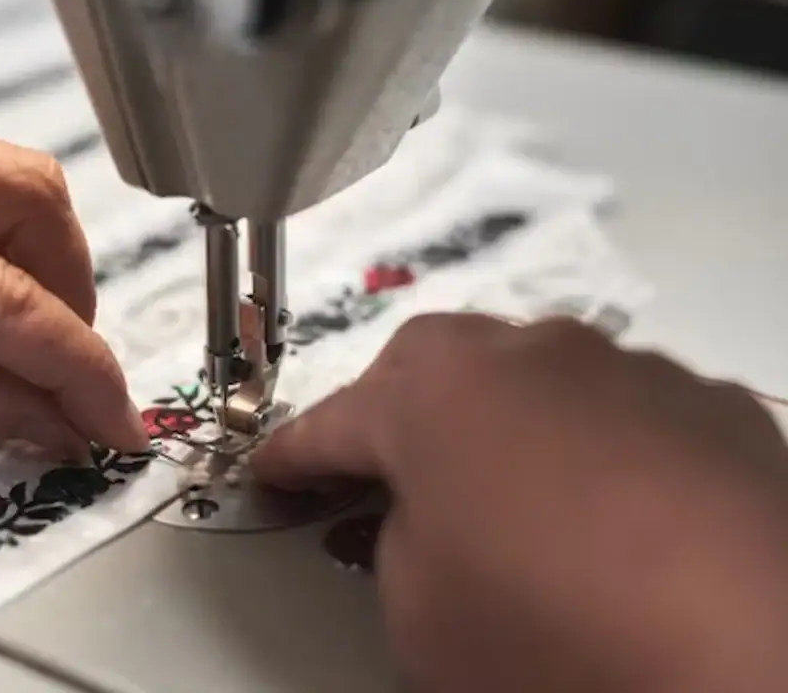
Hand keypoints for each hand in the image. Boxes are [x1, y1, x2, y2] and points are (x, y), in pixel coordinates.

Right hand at [253, 314, 787, 692]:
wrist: (757, 652)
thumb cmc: (553, 632)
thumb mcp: (421, 616)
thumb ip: (394, 548)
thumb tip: (418, 522)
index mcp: (436, 395)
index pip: (335, 421)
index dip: (293, 455)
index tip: (271, 475)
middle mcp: (530, 356)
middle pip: (434, 362)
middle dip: (396, 410)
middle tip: (384, 473)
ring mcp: (629, 370)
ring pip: (536, 374)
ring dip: (505, 422)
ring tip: (511, 497)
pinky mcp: (712, 406)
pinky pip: (624, 409)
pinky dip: (595, 445)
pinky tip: (615, 512)